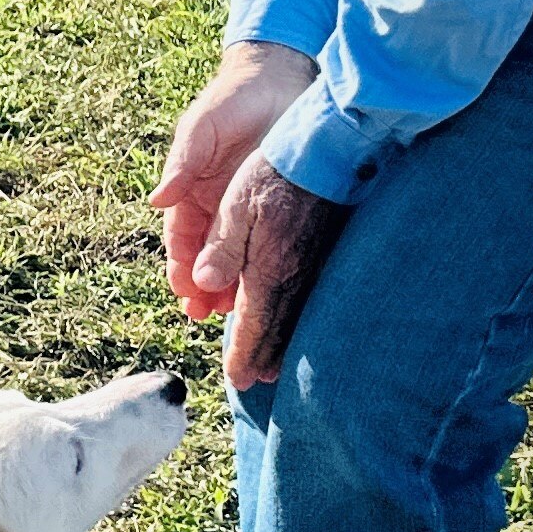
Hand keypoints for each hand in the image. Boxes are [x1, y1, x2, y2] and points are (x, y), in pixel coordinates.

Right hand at [149, 42, 317, 324]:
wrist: (280, 78)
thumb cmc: (232, 99)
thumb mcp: (200, 130)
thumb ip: (181, 164)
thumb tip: (156, 200)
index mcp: (191, 191)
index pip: (181, 239)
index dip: (180, 266)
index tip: (183, 291)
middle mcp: (218, 206)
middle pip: (207, 257)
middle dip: (203, 288)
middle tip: (205, 315)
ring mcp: (249, 207)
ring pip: (238, 255)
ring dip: (234, 285)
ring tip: (237, 312)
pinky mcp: (280, 204)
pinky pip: (270, 241)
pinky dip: (267, 266)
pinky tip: (272, 287)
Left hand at [201, 151, 348, 389]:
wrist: (328, 150)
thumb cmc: (274, 173)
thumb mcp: (235, 207)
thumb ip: (221, 249)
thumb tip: (204, 285)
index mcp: (267, 267)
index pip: (254, 322)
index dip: (243, 352)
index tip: (236, 378)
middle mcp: (295, 274)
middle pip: (277, 328)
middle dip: (263, 357)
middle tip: (253, 381)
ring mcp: (315, 265)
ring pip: (298, 317)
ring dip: (284, 344)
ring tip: (275, 366)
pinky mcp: (327, 253)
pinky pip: (313, 299)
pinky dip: (303, 321)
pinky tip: (300, 326)